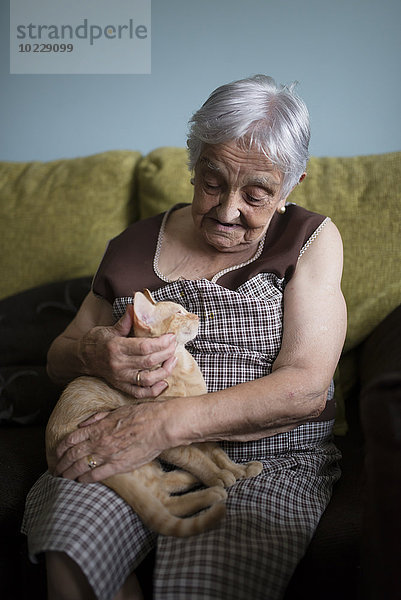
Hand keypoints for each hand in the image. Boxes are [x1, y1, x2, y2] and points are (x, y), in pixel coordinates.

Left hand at [54, 401, 172, 481]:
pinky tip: (80, 481)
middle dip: (61, 464)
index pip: (71, 439)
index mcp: (98, 427)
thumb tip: (83, 424)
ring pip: (80, 466)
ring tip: (64, 478)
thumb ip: (98, 418)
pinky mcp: (118, 465)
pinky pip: (96, 475)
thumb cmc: (142, 414)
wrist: (160, 424)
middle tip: (56, 470)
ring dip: (69, 473)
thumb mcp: (117, 411)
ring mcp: (107, 454)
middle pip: (71, 455)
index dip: (60, 448)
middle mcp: (98, 441)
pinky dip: (85, 479)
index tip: (57, 454)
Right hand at [79, 308, 176, 397]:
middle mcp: (119, 364)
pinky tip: (164, 382)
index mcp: (116, 347)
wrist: (82, 358)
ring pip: (147, 379)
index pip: (144, 347)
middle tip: (174, 345)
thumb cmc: (97, 341)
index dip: (161, 342)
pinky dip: (154, 390)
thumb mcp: (109, 328)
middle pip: (149, 362)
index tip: (171, 336)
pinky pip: (139, 393)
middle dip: (166, 353)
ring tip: (173, 360)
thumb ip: (125, 320)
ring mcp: (120, 377)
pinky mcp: (121, 386)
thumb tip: (135, 305)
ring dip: (164, 371)